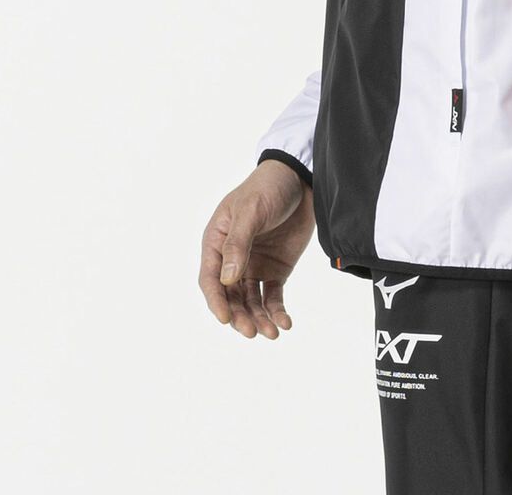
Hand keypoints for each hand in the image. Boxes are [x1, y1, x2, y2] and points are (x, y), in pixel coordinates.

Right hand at [198, 159, 315, 338]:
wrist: (301, 179)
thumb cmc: (267, 188)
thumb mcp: (250, 212)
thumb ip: (238, 244)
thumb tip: (227, 280)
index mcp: (217, 242)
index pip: (211, 279)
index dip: (216, 301)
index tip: (226, 319)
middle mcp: (232, 258)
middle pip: (230, 296)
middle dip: (240, 316)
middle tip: (252, 332)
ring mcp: (254, 265)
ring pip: (251, 301)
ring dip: (259, 318)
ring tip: (272, 333)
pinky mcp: (276, 268)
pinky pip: (272, 295)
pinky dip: (277, 310)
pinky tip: (285, 323)